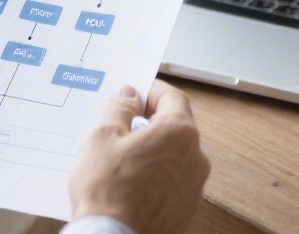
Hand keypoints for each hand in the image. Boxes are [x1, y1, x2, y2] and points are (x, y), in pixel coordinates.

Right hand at [69, 79, 210, 233]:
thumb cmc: (108, 189)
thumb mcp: (103, 135)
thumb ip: (120, 108)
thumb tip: (129, 96)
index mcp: (179, 133)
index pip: (173, 98)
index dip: (152, 90)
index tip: (137, 91)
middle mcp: (195, 158)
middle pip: (176, 126)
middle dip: (150, 120)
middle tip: (122, 123)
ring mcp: (194, 186)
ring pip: (175, 155)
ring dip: (153, 149)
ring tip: (121, 156)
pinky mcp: (185, 209)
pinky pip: (173, 180)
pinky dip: (156, 174)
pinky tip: (131, 181)